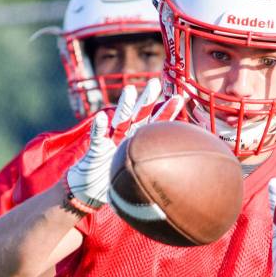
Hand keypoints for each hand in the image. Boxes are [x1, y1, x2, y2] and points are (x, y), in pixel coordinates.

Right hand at [65, 78, 182, 210]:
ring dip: (124, 106)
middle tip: (154, 82)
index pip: (154, 124)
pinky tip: (102, 118)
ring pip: (119, 121)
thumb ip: (157, 176)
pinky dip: (99, 129)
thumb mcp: (141, 181)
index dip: (166, 112)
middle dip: (146, 99)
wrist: (89, 194)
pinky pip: (98, 139)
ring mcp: (110, 143)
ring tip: (130, 91)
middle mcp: (125, 139)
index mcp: (138, 143)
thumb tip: (185, 184)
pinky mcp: (95, 152)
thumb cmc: (117, 188)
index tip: (179, 97)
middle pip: (138, 116)